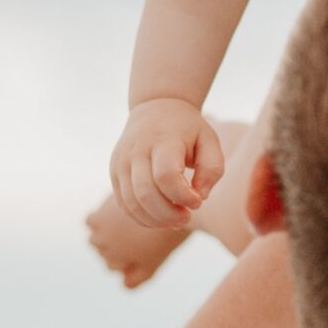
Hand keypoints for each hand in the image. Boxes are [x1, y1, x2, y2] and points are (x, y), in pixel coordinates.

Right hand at [109, 99, 225, 228]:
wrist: (155, 107)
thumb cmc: (188, 129)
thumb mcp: (209, 140)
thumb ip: (212, 169)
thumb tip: (200, 197)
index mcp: (162, 139)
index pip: (165, 175)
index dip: (182, 196)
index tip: (198, 201)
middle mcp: (136, 150)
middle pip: (146, 193)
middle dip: (168, 214)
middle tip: (187, 216)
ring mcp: (121, 162)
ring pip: (132, 203)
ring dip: (156, 220)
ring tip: (176, 219)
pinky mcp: (114, 173)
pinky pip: (124, 205)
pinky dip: (142, 218)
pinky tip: (161, 217)